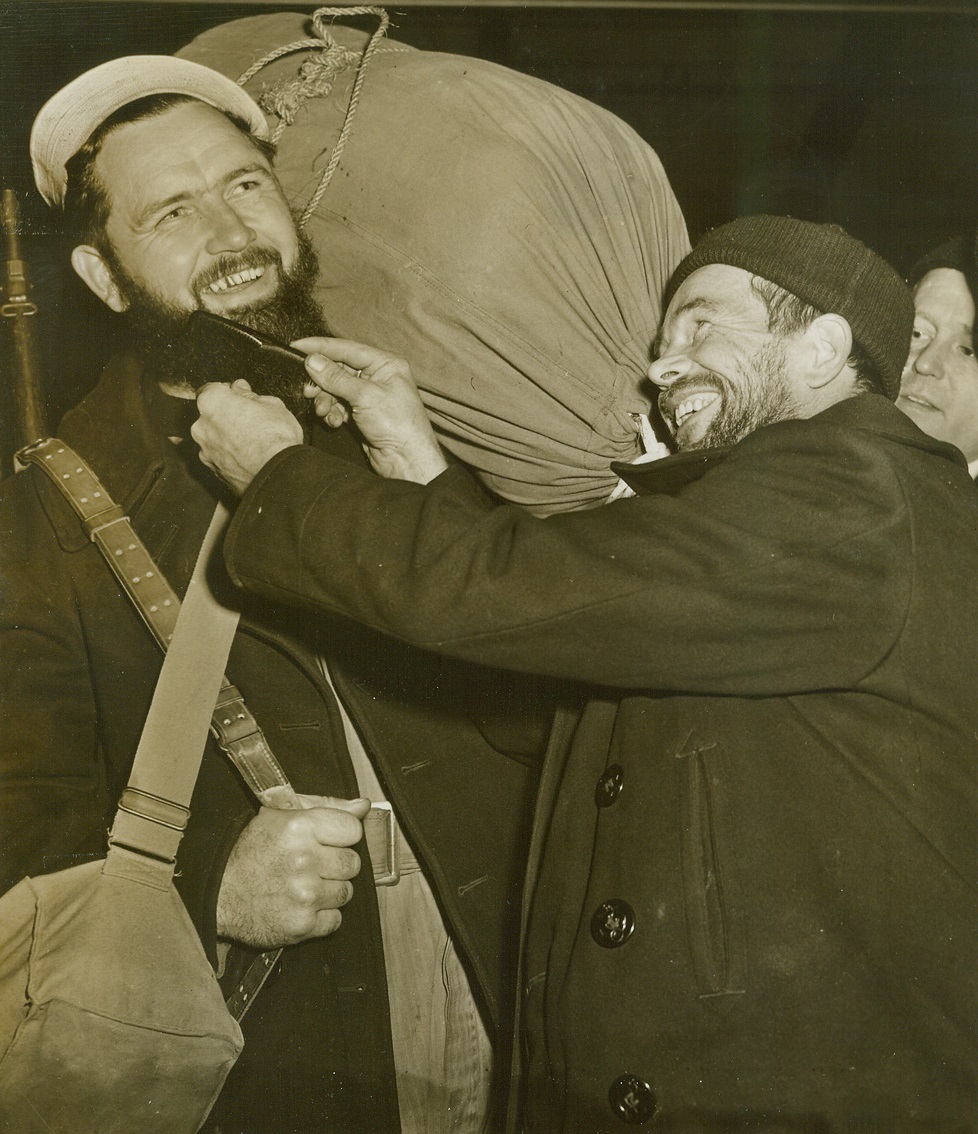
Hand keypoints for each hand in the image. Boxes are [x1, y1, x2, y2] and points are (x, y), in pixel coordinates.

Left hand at [192, 380, 303, 494]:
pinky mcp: (213, 471)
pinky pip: (219, 457)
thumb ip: (249, 395)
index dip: (228, 391)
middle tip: (250, 420)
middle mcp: (201, 426)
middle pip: (210, 415)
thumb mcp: (271, 404)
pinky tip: (249, 458)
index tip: (241, 396)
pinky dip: (230, 456)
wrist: (278, 475)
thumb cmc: (276, 437)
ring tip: (252, 443)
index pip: (211, 389)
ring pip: (214, 438)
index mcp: (212, 403)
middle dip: (226, 416)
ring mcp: (205, 451)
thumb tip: (240, 389)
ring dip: (227, 437)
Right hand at [216, 787, 369, 948]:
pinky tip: (302, 906)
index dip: (342, 836)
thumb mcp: (280, 815)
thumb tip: (363, 806)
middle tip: (313, 865)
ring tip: (304, 885)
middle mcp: (304, 860)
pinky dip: (322, 917)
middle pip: (353, 863)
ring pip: (346, 892)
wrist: (218, 893)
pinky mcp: (302, 925)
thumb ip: (326, 805)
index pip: (353, 830)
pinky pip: (335, 920)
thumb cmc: (250, 852)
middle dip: (336, 864)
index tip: (328, 840)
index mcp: (300, 827)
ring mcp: (304, 895)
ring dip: (330, 891)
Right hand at [293, 337, 448, 484]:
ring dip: (325, 399)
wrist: (406, 460)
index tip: (296, 346)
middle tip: (307, 390)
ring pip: (336, 389)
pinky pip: (339, 405)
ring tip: (322, 411)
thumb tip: (311, 361)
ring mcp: (369, 396)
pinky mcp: (362, 414)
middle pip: (338, 369)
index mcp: (385, 364)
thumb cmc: (398, 425)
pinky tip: (334, 422)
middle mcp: (377, 376)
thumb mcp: (365, 396)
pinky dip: (332, 412)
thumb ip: (336, 377)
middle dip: (321, 380)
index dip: (320, 347)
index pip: (347, 348)